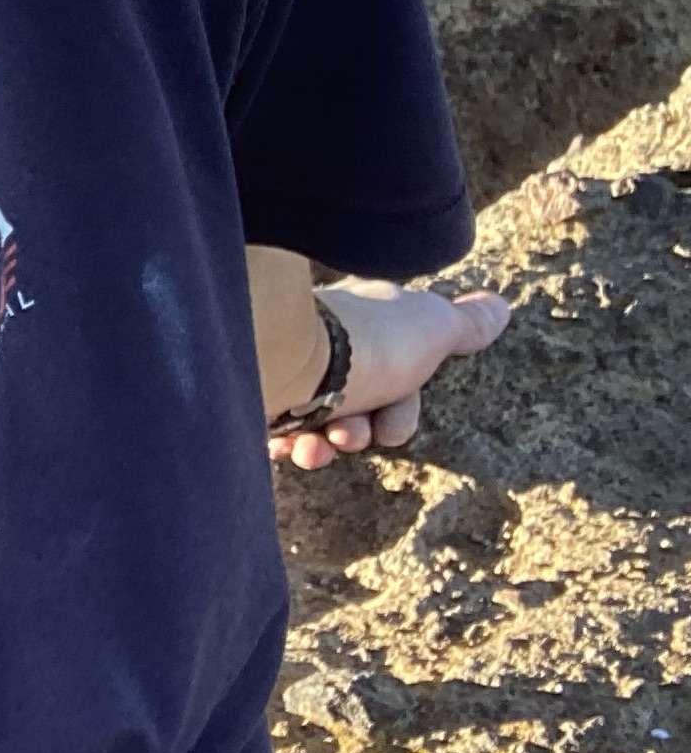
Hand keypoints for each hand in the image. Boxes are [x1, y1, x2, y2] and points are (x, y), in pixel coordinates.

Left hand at [271, 277, 509, 473]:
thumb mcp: (432, 328)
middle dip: (362, 432)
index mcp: (362, 324)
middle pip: (358, 405)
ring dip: (325, 444)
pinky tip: (288, 446)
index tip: (392, 429)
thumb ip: (465, 324)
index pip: (396, 375)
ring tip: (316, 445)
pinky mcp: (252, 393)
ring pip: (316, 422)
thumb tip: (500, 306)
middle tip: (351, 435)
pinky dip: (288, 445)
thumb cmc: (365, 344)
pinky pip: (274, 431)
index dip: (402, 412)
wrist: (281, 353)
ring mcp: (283, 368)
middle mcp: (321, 343)